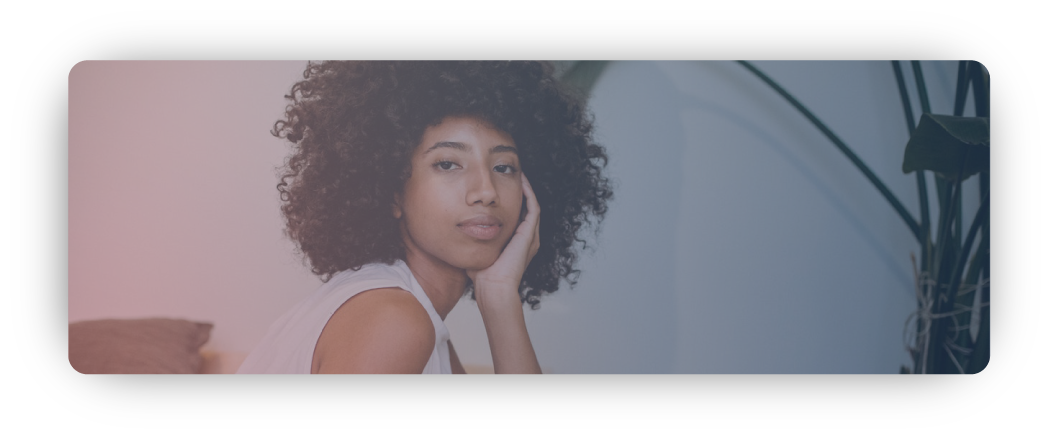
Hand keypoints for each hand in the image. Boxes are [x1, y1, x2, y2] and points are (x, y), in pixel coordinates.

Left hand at [467, 172, 539, 298]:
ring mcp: (530, 235)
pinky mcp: (529, 233)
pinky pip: (533, 207)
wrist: (493, 288)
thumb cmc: (482, 276)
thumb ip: (470, 240)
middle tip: (512, 175)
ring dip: (526, 189)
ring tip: (518, 174)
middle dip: (521, 191)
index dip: (511, 201)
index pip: (517, 216)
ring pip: (532, 204)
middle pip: (526, 208)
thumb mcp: (476, 250)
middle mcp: (527, 238)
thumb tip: (456, 230)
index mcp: (516, 242)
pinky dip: (528, 193)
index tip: (500, 189)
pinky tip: (521, 182)